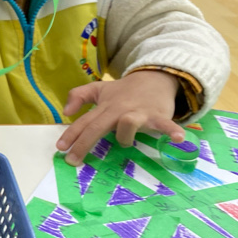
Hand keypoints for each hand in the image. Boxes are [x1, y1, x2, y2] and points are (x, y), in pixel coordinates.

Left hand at [57, 70, 185, 165]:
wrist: (154, 77)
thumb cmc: (124, 91)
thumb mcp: (99, 89)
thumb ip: (79, 96)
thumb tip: (66, 112)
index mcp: (104, 107)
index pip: (84, 122)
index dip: (71, 134)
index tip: (59, 148)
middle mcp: (118, 110)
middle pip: (97, 127)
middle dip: (83, 144)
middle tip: (72, 160)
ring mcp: (138, 113)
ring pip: (126, 124)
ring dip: (124, 136)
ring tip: (125, 142)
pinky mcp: (158, 115)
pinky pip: (165, 125)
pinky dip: (171, 131)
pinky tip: (178, 139)